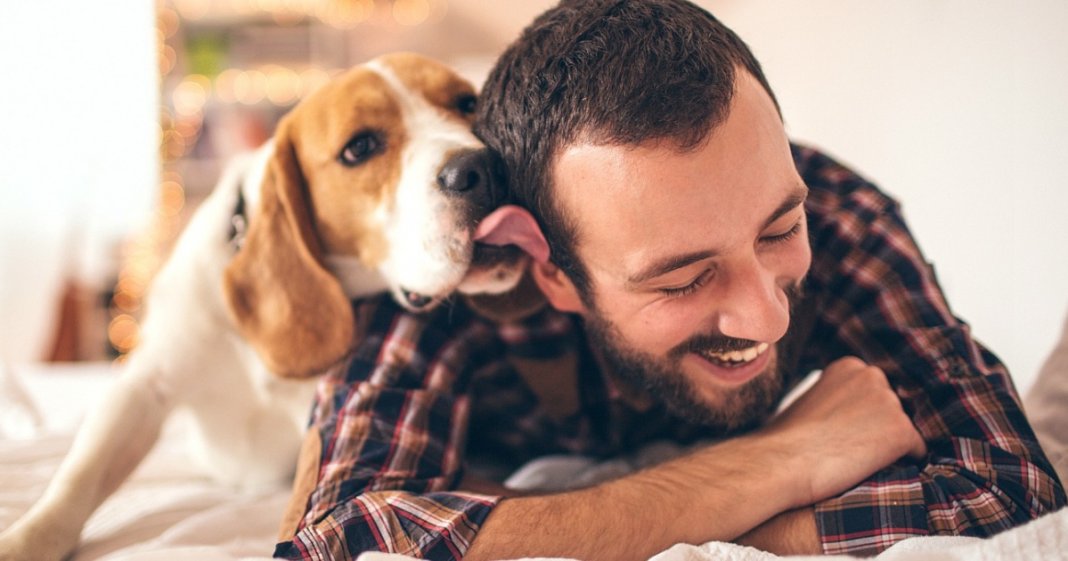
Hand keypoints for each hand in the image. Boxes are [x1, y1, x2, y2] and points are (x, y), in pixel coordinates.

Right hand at [764, 356, 925, 507]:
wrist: (781, 462)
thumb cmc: (785, 440)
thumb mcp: (811, 401)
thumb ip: (838, 398)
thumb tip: (853, 416)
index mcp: (850, 366)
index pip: (876, 393)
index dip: (863, 417)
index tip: (842, 431)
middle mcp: (873, 376)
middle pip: (893, 408)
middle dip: (880, 428)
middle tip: (849, 448)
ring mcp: (889, 402)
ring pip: (903, 430)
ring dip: (888, 446)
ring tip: (855, 460)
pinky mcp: (902, 430)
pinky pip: (917, 451)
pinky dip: (903, 463)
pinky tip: (872, 469)